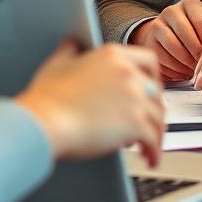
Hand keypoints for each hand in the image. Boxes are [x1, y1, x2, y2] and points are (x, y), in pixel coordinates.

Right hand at [16, 40, 163, 167]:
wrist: (43, 123)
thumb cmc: (47, 99)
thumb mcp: (56, 64)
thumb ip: (69, 50)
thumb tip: (72, 42)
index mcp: (113, 56)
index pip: (148, 60)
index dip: (153, 76)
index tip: (151, 89)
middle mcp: (128, 74)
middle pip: (156, 91)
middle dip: (154, 109)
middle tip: (148, 121)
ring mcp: (134, 98)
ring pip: (158, 118)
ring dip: (157, 134)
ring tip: (149, 146)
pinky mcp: (135, 124)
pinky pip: (154, 139)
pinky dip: (155, 151)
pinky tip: (149, 159)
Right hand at [129, 0, 201, 81]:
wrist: (194, 51)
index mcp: (193, 5)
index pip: (196, 13)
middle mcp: (174, 11)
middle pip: (179, 26)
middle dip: (192, 48)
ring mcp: (159, 24)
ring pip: (167, 40)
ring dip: (182, 58)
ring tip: (197, 71)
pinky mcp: (152, 42)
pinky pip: (158, 53)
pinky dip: (172, 65)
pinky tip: (185, 73)